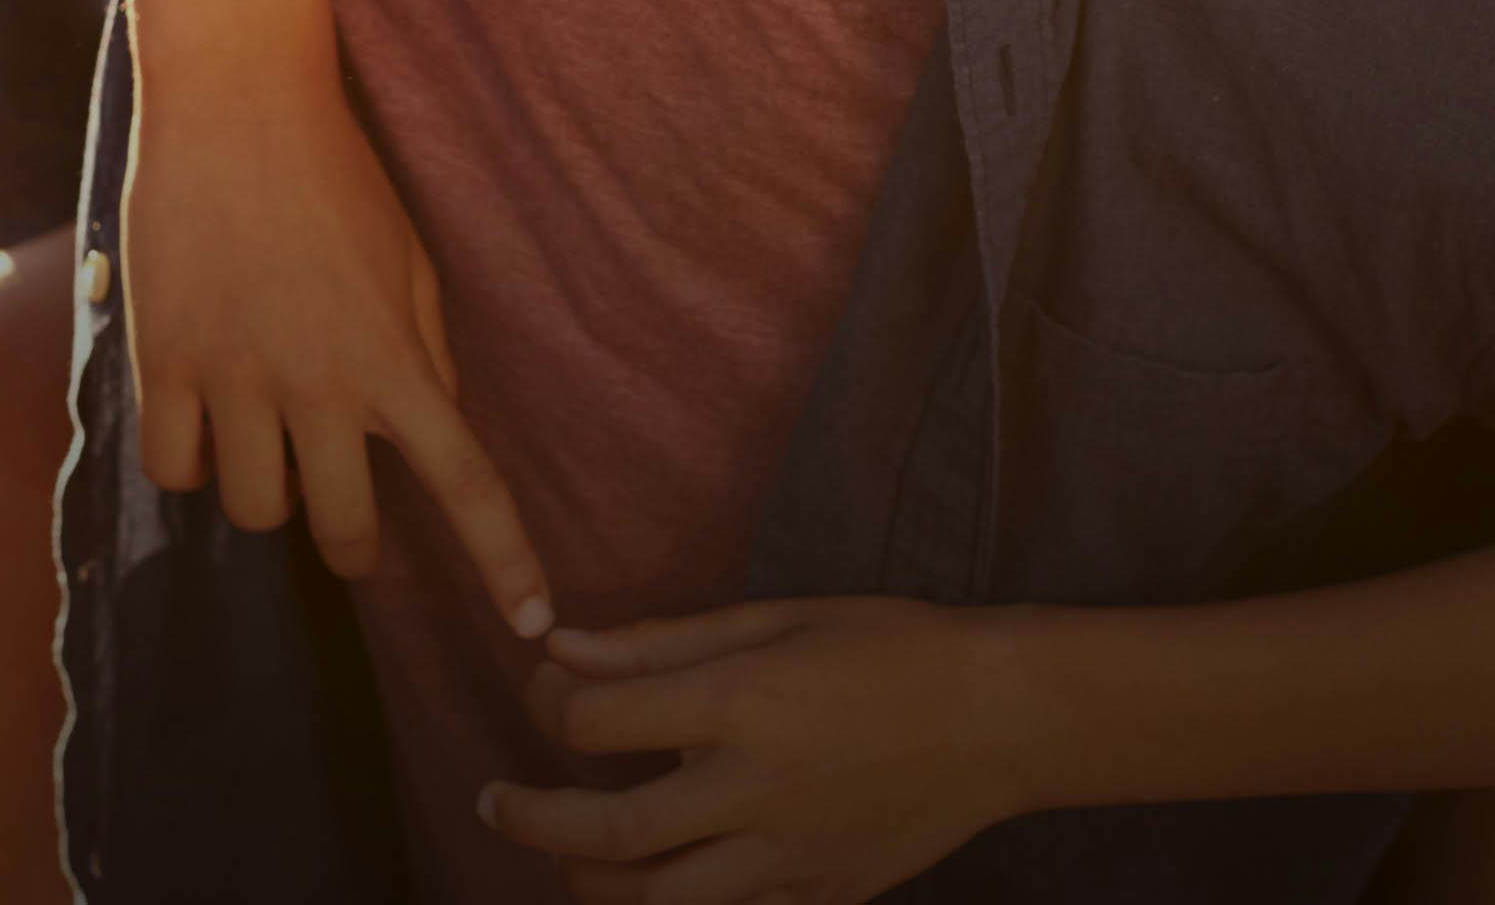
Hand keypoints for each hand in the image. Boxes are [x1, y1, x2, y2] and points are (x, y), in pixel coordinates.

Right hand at [120, 59, 553, 636]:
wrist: (236, 100)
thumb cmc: (336, 173)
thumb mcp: (411, 259)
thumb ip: (426, 351)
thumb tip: (435, 423)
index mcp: (396, 359)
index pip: (468, 485)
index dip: (505, 564)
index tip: (533, 625)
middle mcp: (320, 384)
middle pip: (344, 532)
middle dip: (353, 545)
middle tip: (349, 525)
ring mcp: (237, 377)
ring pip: (254, 509)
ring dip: (266, 490)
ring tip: (264, 437)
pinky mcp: (164, 360)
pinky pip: (174, 469)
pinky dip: (189, 460)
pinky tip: (200, 418)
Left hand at [482, 599, 1038, 903]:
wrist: (1001, 719)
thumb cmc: (892, 646)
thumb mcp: (777, 618)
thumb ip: (662, 641)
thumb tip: (562, 644)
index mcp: (741, 704)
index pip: (596, 721)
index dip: (547, 702)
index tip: (544, 686)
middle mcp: (753, 790)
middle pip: (608, 833)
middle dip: (532, 820)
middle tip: (493, 803)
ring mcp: (787, 857)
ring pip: (656, 900)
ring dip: (588, 882)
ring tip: (564, 857)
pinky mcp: (819, 896)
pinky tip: (657, 879)